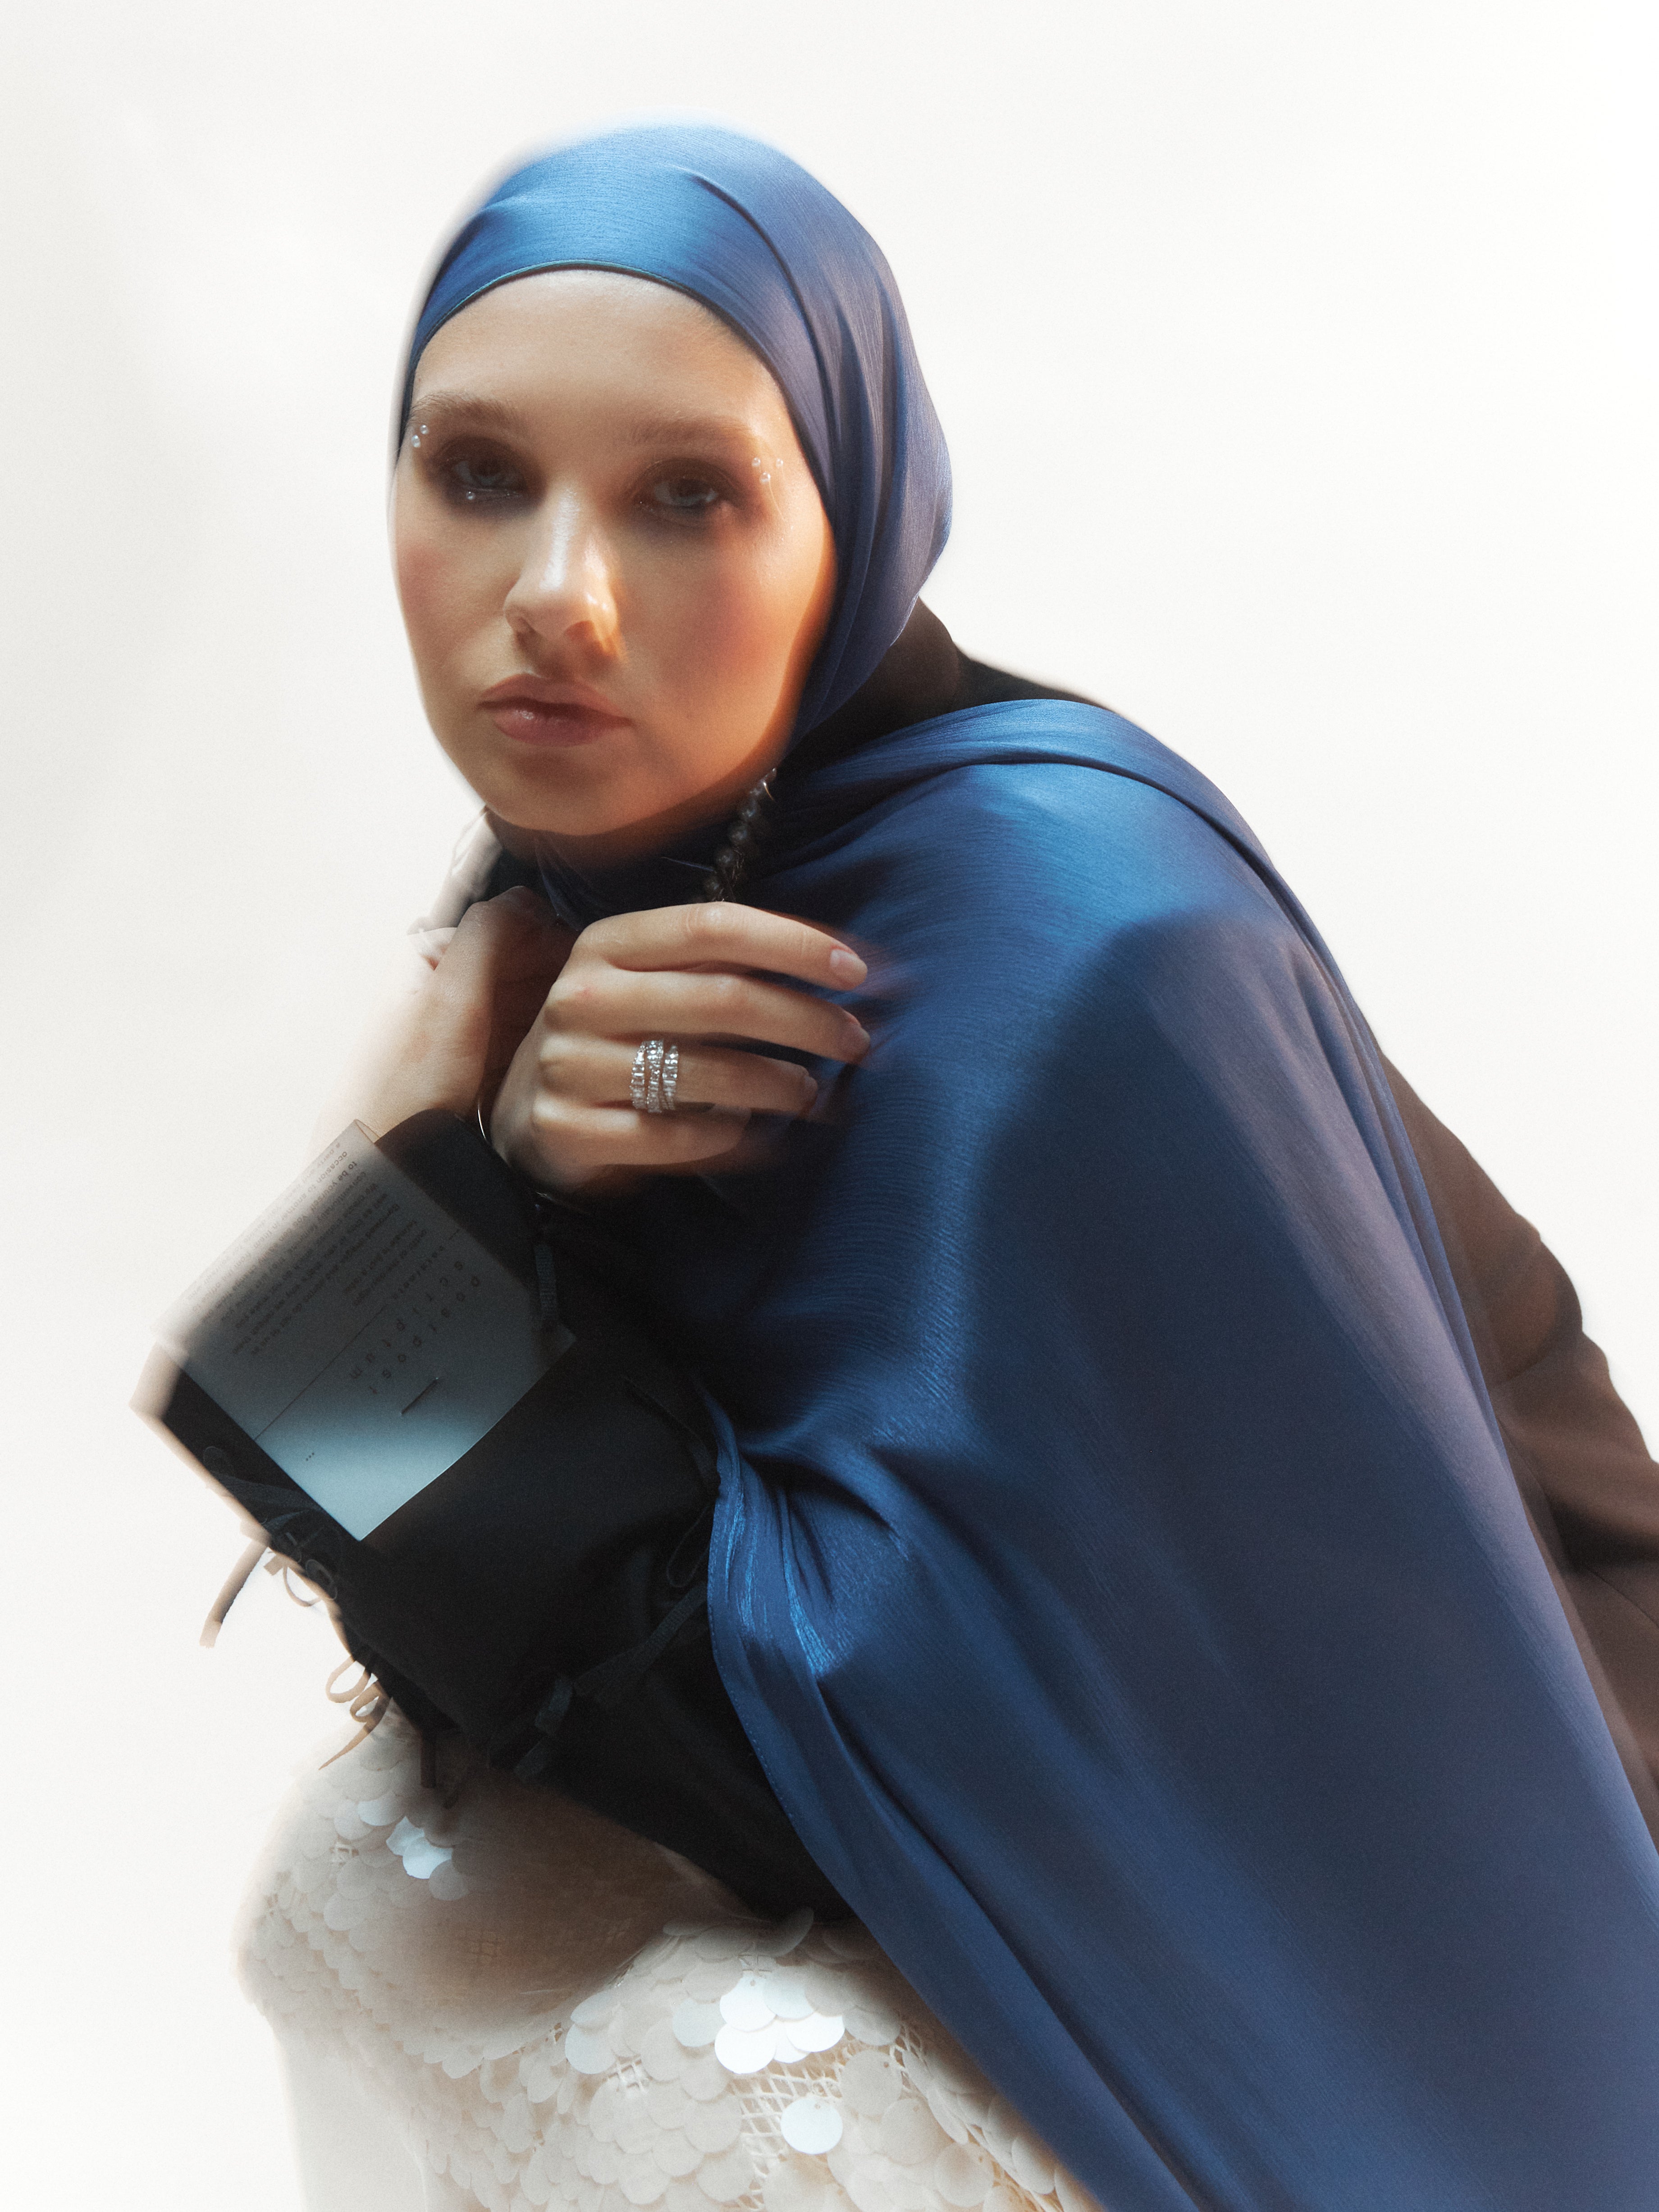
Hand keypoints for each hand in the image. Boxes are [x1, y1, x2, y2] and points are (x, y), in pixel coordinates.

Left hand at [342, 889, 573, 1140]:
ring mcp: (464, 1025)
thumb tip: (528, 897)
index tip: (590, 969)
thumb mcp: (449, 998)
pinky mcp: (478, 1063)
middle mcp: (447, 982)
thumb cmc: (407, 1087)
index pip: (512, 922)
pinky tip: (564, 1059)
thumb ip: (487, 936)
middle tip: (598, 1007)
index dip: (557, 939)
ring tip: (588, 1033)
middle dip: (561, 978)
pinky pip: (525, 1037)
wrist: (383, 1164)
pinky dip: (547, 1042)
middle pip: (525, 961)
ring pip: (530, 1000)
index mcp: (431, 953)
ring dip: (559, 1012)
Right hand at [488, 900, 869, 1193]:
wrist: (524, 1113)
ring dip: (779, 1084)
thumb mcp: (650, 982)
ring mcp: (569, 1064)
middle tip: (857, 1041)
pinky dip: (729, 1138)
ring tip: (811, 1092)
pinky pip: (674, 1138)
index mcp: (608, 942)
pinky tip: (753, 1135)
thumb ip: (721, 965)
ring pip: (705, 1073)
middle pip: (723, 999)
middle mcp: (583, 995)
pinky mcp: (568, 1129)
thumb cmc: (616, 1038)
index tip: (857, 970)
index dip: (793, 943)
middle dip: (807, 1020)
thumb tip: (841, 962)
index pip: (715, 925)